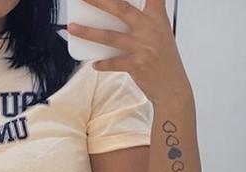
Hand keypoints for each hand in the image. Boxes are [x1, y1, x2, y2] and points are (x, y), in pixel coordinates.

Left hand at [67, 0, 191, 104]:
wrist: (173, 88)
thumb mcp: (160, 34)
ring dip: (88, 32)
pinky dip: (102, 63)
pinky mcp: (136, 65)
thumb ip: (142, 21)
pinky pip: (113, 62)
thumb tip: (111, 17)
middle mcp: (150, 29)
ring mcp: (142, 47)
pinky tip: (94, 63)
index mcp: (157, 18)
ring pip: (110, 36)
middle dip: (99, 0)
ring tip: (72, 28)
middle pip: (121, 9)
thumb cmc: (164, 60)